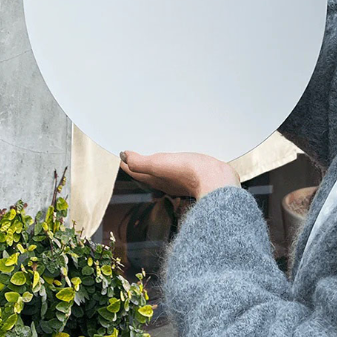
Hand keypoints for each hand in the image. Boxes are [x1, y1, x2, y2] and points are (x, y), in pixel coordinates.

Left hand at [118, 150, 240, 199]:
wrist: (216, 181)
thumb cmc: (190, 173)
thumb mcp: (160, 164)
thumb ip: (141, 162)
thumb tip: (124, 157)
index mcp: (156, 179)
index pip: (136, 171)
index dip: (127, 163)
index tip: (121, 155)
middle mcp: (165, 182)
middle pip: (147, 173)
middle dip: (139, 164)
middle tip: (132, 154)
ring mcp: (178, 181)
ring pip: (161, 172)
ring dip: (154, 165)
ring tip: (151, 154)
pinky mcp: (191, 177)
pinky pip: (175, 170)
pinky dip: (170, 164)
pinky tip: (175, 160)